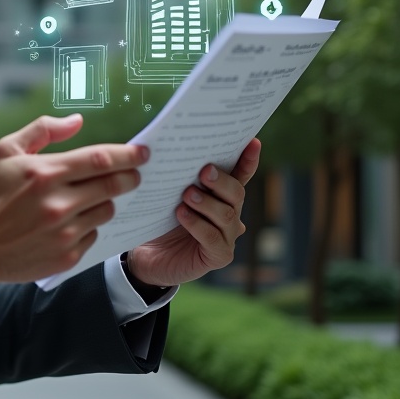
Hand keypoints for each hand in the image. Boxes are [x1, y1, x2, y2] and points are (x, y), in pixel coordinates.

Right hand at [0, 114, 148, 287]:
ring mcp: (64, 232)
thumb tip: (77, 121)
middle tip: (135, 173)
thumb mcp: (7, 150)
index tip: (143, 152)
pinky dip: (88, 225)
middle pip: (113, 185)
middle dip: (130, 176)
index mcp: (45, 173)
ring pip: (106, 211)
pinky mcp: (66, 256)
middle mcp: (57, 203)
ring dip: (107, 201)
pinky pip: (93, 235)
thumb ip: (43, 129)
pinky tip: (72, 221)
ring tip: (90, 197)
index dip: (127, 154)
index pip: (100, 159)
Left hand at [126, 138, 260, 288]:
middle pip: (237, 194)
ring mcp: (227, 237)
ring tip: (186, 194)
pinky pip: (213, 238)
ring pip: (227, 216)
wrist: (147, 255)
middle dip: (221, 181)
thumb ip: (178, 175)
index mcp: (221, 195)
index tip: (253, 142)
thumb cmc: (159, 218)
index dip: (248, 160)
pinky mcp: (218, 256)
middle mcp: (230, 215)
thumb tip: (174, 148)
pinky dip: (198, 224)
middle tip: (203, 171)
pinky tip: (182, 214)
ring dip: (207, 203)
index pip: (240, 175)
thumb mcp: (167, 193)